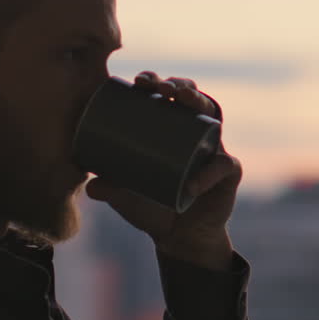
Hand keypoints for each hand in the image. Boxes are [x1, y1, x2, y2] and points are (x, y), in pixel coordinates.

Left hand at [84, 71, 240, 269]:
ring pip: (212, 117)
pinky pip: (222, 167)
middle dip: (178, 84)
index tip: (139, 81)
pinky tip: (193, 182)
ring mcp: (214, 150)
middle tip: (161, 87)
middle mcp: (195, 134)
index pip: (165, 97)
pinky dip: (207, 174)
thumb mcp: (125, 197)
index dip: (155, 82)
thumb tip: (90, 186)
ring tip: (184, 99)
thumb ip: (108, 190)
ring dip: (201, 101)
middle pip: (191, 97)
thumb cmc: (152, 209)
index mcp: (171, 131)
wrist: (180, 239)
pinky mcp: (228, 173)